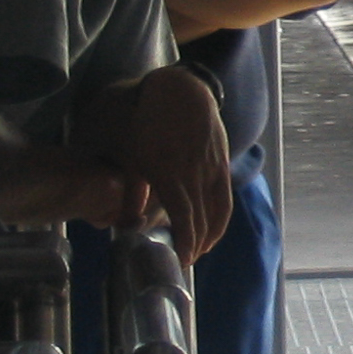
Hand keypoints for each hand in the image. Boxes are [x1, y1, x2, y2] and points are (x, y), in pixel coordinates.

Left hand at [118, 66, 231, 264]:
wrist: (181, 92)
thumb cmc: (146, 121)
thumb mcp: (130, 154)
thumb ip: (132, 190)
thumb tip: (129, 221)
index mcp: (168, 173)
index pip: (184, 217)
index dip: (185, 242)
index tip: (181, 261)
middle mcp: (193, 174)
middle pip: (201, 219)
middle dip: (195, 245)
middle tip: (185, 261)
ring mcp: (210, 168)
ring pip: (216, 211)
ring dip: (210, 235)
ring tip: (201, 250)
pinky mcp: (221, 163)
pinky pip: (224, 197)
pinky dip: (220, 217)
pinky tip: (213, 228)